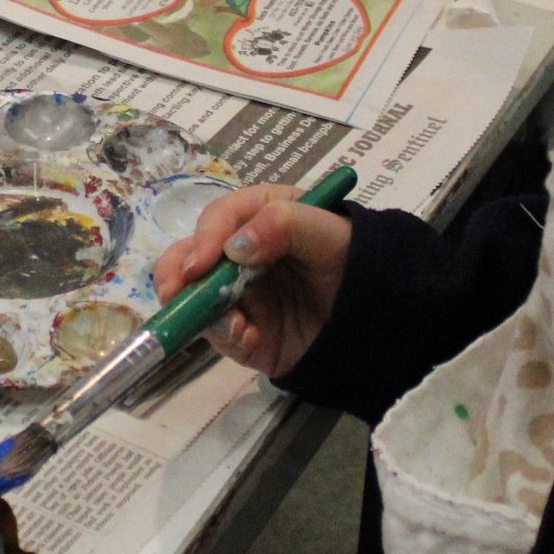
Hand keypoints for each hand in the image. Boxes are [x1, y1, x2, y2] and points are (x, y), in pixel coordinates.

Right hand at [151, 181, 351, 378]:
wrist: (377, 320)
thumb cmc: (356, 262)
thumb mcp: (329, 234)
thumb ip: (284, 225)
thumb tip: (233, 247)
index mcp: (260, 215)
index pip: (220, 218)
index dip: (205, 237)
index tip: (201, 263)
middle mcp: (241, 252)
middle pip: (190, 256)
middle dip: (178, 273)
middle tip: (175, 292)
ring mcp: (238, 293)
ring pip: (193, 296)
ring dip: (199, 310)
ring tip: (232, 325)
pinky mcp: (241, 330)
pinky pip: (217, 333)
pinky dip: (225, 336)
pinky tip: (250, 338)